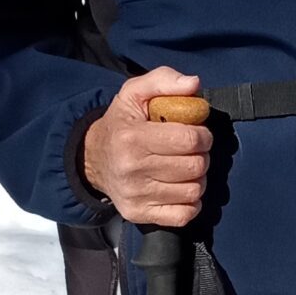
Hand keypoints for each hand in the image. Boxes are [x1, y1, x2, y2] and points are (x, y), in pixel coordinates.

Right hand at [81, 67, 211, 225]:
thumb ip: (164, 80)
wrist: (92, 159)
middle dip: (202, 156)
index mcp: (133, 137)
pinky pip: (184, 215)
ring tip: (185, 168)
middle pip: (194, 166)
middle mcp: (132, 168)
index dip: (203, 135)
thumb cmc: (122, 124)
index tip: (198, 133)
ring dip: (197, 178)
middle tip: (192, 150)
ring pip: (193, 191)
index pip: (189, 140)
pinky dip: (191, 202)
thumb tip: (193, 84)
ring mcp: (136, 195)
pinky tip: (181, 188)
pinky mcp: (139, 214)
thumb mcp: (134, 93)